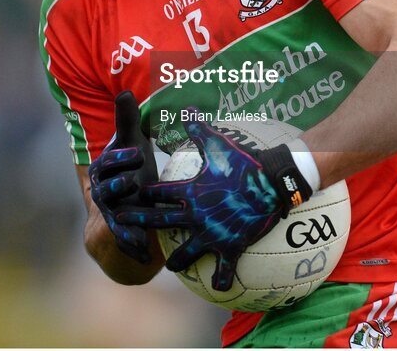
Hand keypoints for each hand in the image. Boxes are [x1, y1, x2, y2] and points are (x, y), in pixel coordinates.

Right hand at [88, 91, 156, 263]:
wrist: (127, 196)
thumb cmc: (132, 163)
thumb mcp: (131, 141)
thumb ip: (126, 120)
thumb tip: (124, 91)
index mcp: (104, 169)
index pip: (109, 162)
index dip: (121, 157)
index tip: (136, 151)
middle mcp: (103, 192)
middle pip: (108, 190)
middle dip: (120, 185)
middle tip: (134, 181)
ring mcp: (111, 214)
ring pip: (116, 217)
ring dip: (126, 221)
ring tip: (140, 224)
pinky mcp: (122, 231)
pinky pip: (125, 240)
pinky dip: (134, 248)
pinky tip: (148, 257)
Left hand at [117, 116, 311, 290]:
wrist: (273, 182)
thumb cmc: (244, 162)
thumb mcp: (217, 142)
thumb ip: (197, 128)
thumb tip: (185, 108)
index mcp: (188, 192)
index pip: (154, 194)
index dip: (141, 194)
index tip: (132, 196)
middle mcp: (194, 216)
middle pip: (157, 225)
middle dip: (137, 225)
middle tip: (122, 227)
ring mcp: (211, 235)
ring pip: (184, 256)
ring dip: (176, 262)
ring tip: (171, 266)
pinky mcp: (230, 247)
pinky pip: (224, 271)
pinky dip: (222, 280)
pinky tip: (219, 288)